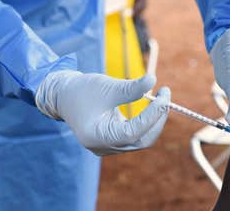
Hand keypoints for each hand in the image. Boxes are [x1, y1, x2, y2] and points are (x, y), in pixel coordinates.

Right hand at [35, 71, 169, 155]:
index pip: (134, 132)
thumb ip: (130, 88)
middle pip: (141, 140)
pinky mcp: (113, 142)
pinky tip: (152, 105)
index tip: (164, 96)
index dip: (152, 115)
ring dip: (154, 119)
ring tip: (160, 97)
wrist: (64, 97)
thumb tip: (153, 80)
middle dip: (157, 119)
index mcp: (97, 136)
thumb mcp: (107, 87)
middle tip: (165, 96)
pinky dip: (146, 122)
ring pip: (141, 139)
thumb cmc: (82, 90)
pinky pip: (136, 136)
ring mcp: (108, 147)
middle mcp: (103, 147)